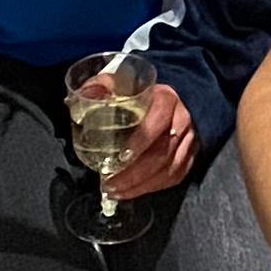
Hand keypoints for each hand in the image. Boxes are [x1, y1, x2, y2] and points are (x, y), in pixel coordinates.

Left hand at [103, 85, 197, 202]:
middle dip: (134, 173)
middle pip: (162, 153)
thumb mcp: (124, 79)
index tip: (120, 157)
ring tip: (116, 191)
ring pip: (169, 169)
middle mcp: (182, 121)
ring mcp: (189, 140)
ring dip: (141, 185)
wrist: (178, 94)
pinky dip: (153, 187)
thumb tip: (80, 98)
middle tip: (109, 183)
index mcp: (167, 100)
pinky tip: (133, 191)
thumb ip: (103, 86)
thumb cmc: (144, 90)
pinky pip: (174, 177)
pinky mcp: (190, 155)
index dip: (140, 142)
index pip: (156, 124)